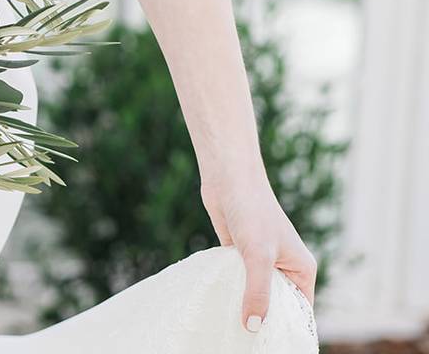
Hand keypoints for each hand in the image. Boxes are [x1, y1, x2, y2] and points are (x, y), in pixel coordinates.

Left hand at [201, 172, 316, 332]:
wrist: (229, 180)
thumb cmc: (252, 211)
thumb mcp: (257, 256)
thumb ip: (257, 292)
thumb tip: (253, 327)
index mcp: (301, 270)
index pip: (300, 312)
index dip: (287, 330)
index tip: (269, 347)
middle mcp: (284, 268)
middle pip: (276, 306)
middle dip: (262, 322)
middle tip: (243, 344)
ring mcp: (259, 262)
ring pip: (252, 294)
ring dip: (242, 307)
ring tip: (228, 333)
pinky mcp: (238, 256)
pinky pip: (235, 282)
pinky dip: (228, 292)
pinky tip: (215, 308)